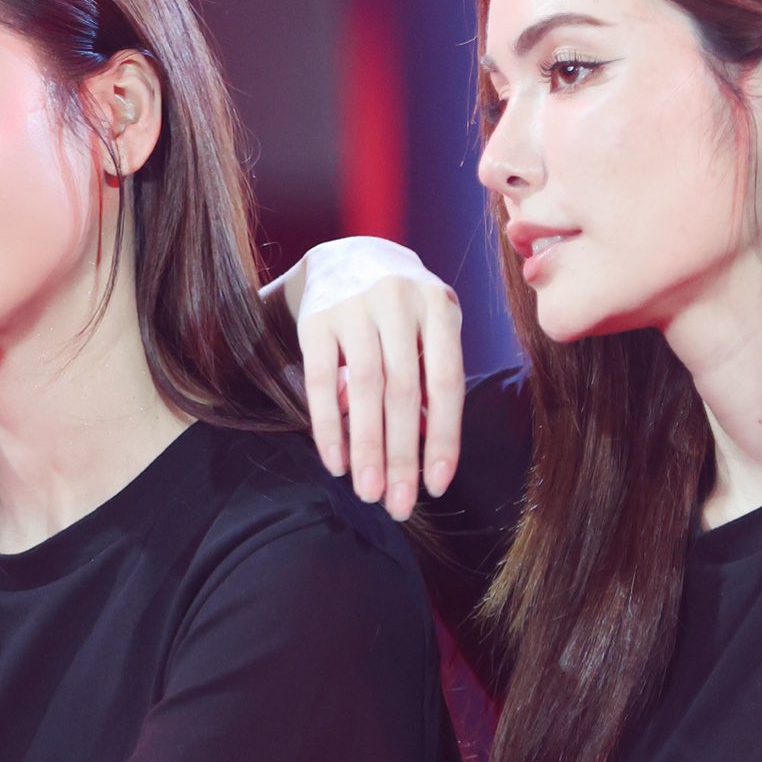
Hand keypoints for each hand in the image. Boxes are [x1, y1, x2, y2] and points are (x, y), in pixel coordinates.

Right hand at [278, 238, 463, 520]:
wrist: (348, 257)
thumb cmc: (401, 312)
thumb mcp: (428, 330)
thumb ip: (429, 379)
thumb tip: (423, 448)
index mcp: (438, 306)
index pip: (445, 382)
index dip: (442, 437)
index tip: (436, 485)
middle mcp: (399, 301)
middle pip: (404, 391)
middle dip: (401, 455)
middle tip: (398, 505)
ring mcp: (355, 306)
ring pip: (364, 389)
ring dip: (366, 447)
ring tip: (368, 493)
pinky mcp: (316, 317)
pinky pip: (321, 380)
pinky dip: (329, 426)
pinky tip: (336, 462)